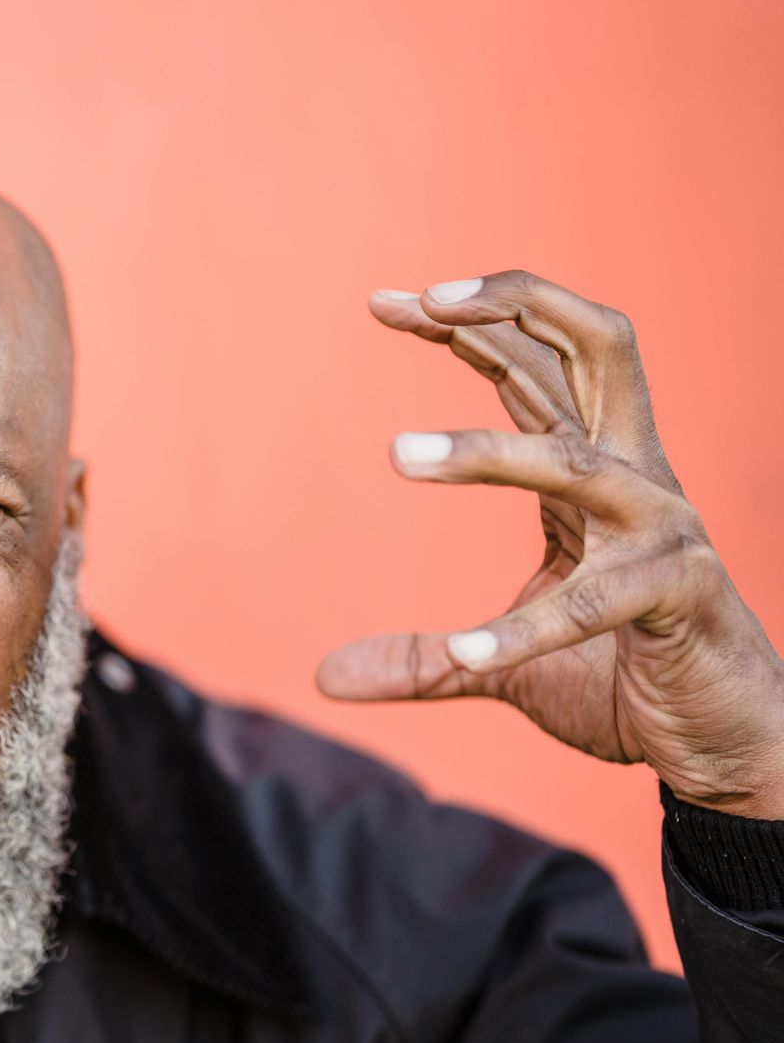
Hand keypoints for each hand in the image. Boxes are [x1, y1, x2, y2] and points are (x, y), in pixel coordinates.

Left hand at [317, 270, 783, 817]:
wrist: (717, 742)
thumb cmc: (621, 679)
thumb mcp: (496, 665)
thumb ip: (418, 661)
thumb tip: (324, 677)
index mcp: (593, 468)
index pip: (532, 365)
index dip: (463, 323)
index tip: (382, 302)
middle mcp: (634, 477)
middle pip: (594, 347)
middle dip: (512, 307)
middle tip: (423, 299)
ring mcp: (662, 529)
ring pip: (573, 461)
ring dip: (483, 454)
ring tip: (395, 453)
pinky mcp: (679, 592)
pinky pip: (594, 601)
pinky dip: (524, 628)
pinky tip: (464, 652)